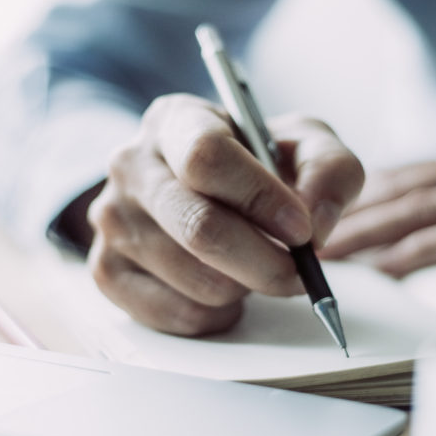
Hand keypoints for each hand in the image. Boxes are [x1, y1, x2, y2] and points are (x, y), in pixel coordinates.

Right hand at [85, 94, 363, 335]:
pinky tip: (225, 292)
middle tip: (298, 274)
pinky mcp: (106, 270)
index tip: (302, 229)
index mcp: (176, 120)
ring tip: (255, 270)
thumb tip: (315, 223)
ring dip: (244, 288)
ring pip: (192, 278)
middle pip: (198, 227)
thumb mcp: (304, 145)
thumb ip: (329, 170)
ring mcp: (111, 219)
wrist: (204, 188)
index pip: (205, 156)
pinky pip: (172, 313)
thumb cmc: (256, 164)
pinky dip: (215, 315)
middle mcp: (131, 164)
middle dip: (264, 262)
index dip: (259, 199)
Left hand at [318, 139, 435, 281]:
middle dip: (341, 212)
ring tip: (323, 254)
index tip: (307, 211)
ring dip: (367, 233)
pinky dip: (418, 252)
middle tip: (294, 235)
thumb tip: (417, 218)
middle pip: (397, 188)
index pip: (400, 174)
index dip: (347, 193)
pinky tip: (386, 269)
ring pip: (420, 208)